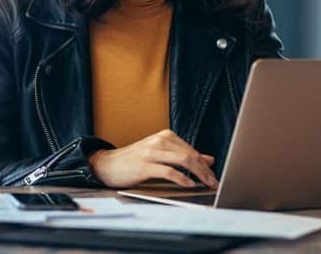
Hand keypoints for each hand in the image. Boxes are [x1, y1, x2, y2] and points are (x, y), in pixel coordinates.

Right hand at [88, 129, 218, 188]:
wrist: (107, 164)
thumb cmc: (135, 160)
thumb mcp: (161, 154)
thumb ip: (183, 155)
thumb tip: (209, 159)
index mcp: (166, 136)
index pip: (192, 150)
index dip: (205, 164)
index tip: (214, 175)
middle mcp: (160, 141)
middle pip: (190, 155)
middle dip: (205, 170)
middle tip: (214, 182)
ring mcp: (152, 152)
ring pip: (183, 161)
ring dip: (198, 174)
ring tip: (206, 184)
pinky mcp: (144, 165)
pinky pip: (168, 171)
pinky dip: (181, 178)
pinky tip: (188, 184)